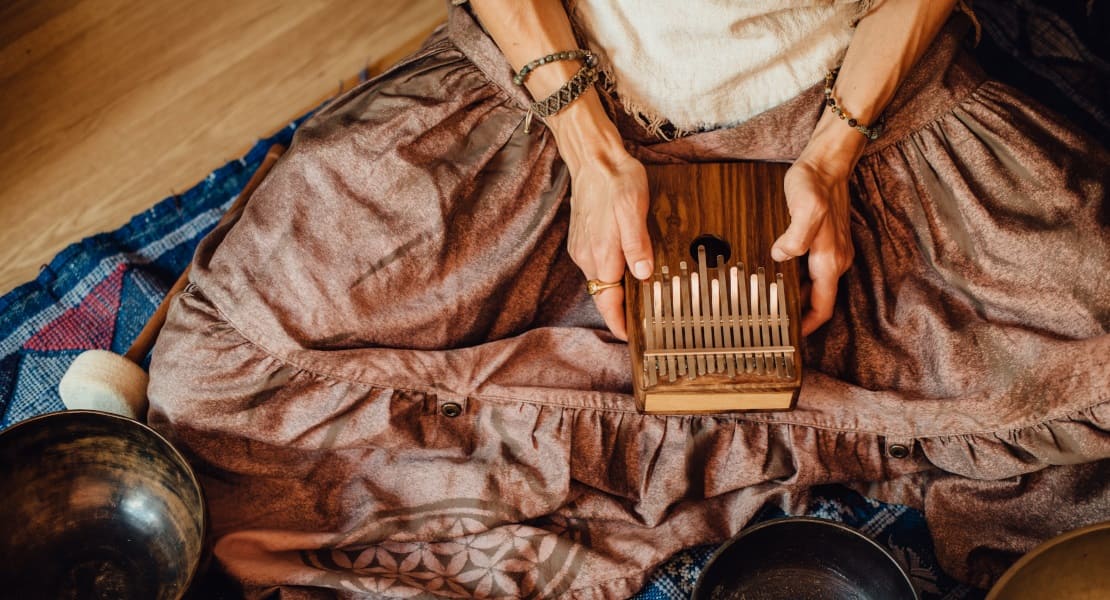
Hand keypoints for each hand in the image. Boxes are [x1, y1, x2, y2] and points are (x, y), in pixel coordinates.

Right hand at [566, 150, 653, 339]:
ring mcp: (583, 249)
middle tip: (642, 321)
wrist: (593, 158)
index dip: (619, 323)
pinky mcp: (582, 239)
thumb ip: (636, 244)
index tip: (630, 337)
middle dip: (620, 311)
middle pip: (603, 295)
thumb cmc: (616, 180)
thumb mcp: (633, 210)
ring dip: (615, 293)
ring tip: (637, 299)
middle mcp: (588, 257)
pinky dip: (609, 275)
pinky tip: (625, 270)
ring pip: (600, 281)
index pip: (608, 302)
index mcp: (602, 255)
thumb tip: (641, 275)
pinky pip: (596, 267)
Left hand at [771, 154, 855, 335]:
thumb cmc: (815, 183)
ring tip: (766, 301)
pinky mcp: (824, 242)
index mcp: (830, 260)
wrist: (826, 163)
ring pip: (812, 285)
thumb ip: (795, 236)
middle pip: (817, 299)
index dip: (808, 326)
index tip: (790, 337)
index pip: (823, 307)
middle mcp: (834, 260)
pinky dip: (794, 277)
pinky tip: (774, 273)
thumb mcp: (805, 208)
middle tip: (768, 320)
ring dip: (793, 295)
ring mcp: (831, 252)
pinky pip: (810, 270)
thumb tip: (781, 256)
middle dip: (796, 313)